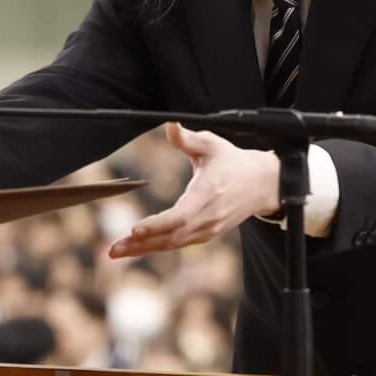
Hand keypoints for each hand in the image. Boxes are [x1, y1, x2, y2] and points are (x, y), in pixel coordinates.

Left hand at [107, 123, 278, 259]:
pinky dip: (156, 247)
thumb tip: (170, 125)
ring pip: (172, 244)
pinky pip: (178, 243)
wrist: (262, 184)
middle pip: (171, 236)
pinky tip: (136, 247)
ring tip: (116, 251)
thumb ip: (188, 138)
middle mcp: (208, 217)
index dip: (157, 225)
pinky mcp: (206, 234)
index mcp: (208, 194)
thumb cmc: (233, 161)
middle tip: (113, 248)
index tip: (136, 229)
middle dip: (141, 244)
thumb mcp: (212, 144)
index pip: (180, 216)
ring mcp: (208, 229)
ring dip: (144, 249)